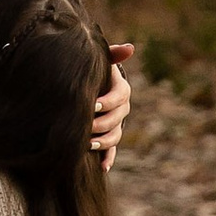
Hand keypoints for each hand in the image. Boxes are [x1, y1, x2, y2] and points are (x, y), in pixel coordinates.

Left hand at [92, 45, 135, 172]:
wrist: (90, 83)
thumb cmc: (94, 70)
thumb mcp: (101, 61)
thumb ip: (111, 54)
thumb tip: (130, 48)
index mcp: (121, 89)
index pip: (119, 97)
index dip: (108, 102)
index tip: (93, 104)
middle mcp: (122, 108)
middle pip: (117, 119)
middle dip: (102, 124)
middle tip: (86, 127)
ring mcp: (116, 123)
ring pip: (115, 136)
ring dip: (104, 142)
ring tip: (88, 144)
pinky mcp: (109, 136)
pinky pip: (111, 149)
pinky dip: (108, 158)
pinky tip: (103, 167)